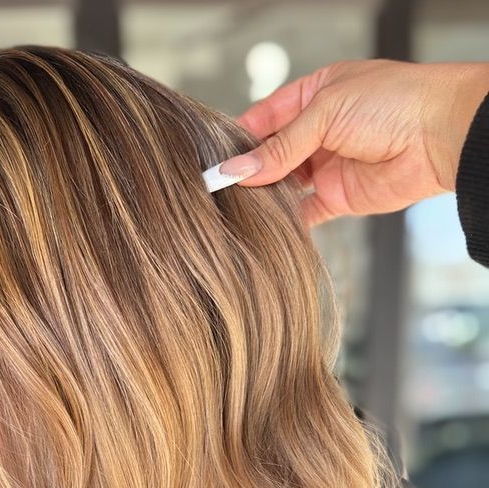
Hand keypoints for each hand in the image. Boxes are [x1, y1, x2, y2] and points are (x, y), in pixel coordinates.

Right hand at [219, 58, 488, 227]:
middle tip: (220, 189)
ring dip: (265, 196)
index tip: (217, 161)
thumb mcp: (325, 113)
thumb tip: (238, 171)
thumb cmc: (392, 102)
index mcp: (314, 96)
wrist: (438, 135)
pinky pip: (304, 212)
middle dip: (249, 171)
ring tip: (238, 208)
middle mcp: (318, 131)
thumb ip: (280, 147)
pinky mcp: (338, 196)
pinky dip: (286, 220)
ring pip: (284, 185)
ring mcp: (327, 165)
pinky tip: (265, 224)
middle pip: (271, 155)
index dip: (240, 139)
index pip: (264, 118)